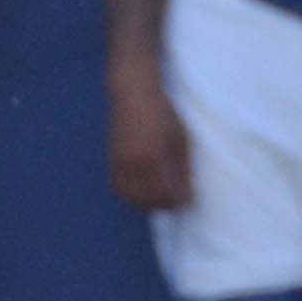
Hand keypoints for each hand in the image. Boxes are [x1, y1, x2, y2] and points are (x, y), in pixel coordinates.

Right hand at [108, 73, 192, 212]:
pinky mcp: (111, 160)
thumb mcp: (180, 140)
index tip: (190, 201)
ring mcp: (118, 162)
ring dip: (146, 203)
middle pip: (146, 199)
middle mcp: (131, 163)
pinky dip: (132, 194)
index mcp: (152, 157)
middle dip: (164, 204)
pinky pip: (119, 187)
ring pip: (130, 196)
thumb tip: (187, 195)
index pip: (165, 193)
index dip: (178, 201)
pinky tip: (145, 191)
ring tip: (163, 197)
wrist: (134, 96)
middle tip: (179, 201)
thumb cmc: (164, 115)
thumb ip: (182, 170)